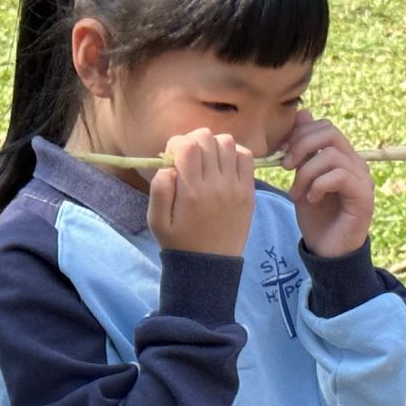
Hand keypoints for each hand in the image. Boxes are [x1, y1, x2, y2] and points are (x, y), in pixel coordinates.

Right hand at [147, 129, 255, 256]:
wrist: (209, 267)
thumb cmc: (179, 243)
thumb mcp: (156, 221)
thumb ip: (159, 190)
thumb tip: (169, 166)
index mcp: (191, 191)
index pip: (187, 145)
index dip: (176, 143)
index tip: (173, 156)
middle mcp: (215, 185)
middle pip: (207, 138)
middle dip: (193, 141)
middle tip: (189, 157)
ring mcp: (235, 187)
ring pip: (227, 143)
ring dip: (213, 145)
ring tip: (207, 161)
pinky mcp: (249, 192)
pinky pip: (246, 157)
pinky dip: (235, 154)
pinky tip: (224, 166)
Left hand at [282, 111, 374, 258]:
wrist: (327, 250)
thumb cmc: (315, 216)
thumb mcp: (302, 178)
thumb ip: (304, 149)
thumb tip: (303, 113)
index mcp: (343, 156)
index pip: (325, 126)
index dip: (301, 134)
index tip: (283, 154)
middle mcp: (356, 164)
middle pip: (330, 133)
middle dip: (301, 146)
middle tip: (285, 167)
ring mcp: (363, 179)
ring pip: (331, 155)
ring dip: (306, 173)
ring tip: (297, 193)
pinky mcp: (363, 196)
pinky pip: (339, 175)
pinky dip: (318, 185)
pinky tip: (311, 199)